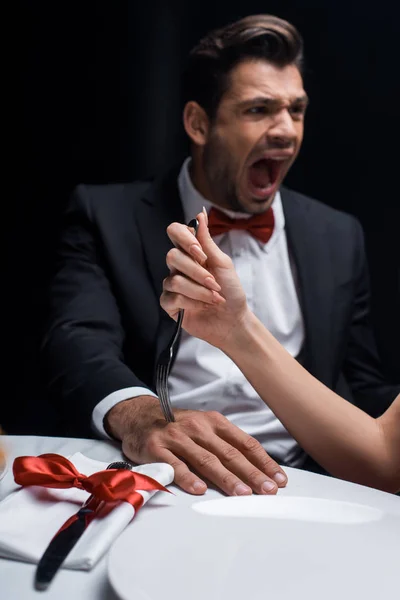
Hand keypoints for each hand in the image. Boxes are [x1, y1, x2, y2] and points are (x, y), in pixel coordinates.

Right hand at [106, 396, 286, 494]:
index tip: (279, 479)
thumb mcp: (204, 427)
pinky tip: (200, 490)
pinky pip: (175, 465)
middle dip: (251, 473)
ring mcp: (177, 437)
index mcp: (214, 422)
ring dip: (226, 478)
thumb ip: (226, 444)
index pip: (245, 443)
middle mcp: (198, 427)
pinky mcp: (157, 448)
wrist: (139, 415)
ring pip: (206, 459)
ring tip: (242, 493)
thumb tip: (257, 468)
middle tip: (268, 490)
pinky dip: (188, 477)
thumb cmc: (178, 426)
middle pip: (229, 453)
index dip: (263, 462)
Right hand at [161, 211, 248, 349]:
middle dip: (197, 271)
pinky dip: (191, 302)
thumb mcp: (222, 263)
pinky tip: (202, 307)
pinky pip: (172, 297)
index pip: (175, 232)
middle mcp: (179, 267)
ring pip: (173, 280)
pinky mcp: (170, 304)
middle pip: (172, 256)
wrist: (234, 320)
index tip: (200, 252)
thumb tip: (200, 214)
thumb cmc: (231, 291)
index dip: (184, 239)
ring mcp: (172, 285)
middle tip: (214, 282)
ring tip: (214, 297)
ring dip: (199, 290)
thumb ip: (207, 240)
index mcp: (191, 253)